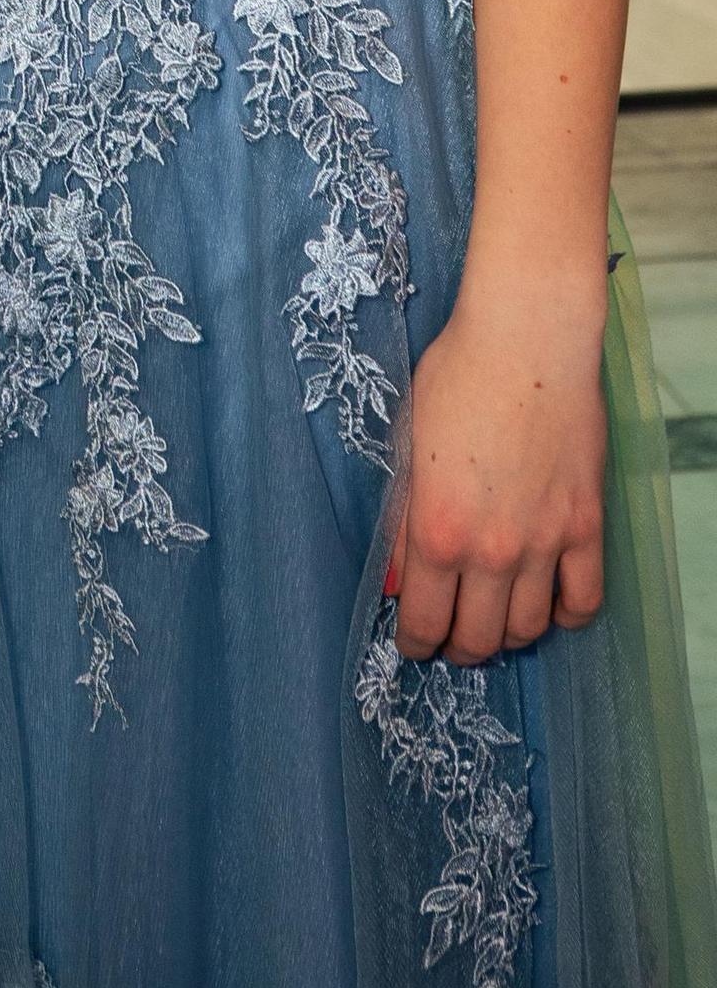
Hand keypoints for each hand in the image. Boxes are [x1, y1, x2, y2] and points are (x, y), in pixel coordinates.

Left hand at [385, 293, 604, 666]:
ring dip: (509, 636)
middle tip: (454, 638)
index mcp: (438, 530)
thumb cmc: (457, 377)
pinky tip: (551, 605)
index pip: (424, 622)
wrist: (527, 339)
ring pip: (530, 628)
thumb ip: (404, 519)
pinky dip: (567, 615)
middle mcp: (492, 549)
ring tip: (497, 622)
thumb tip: (402, 577)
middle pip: (479, 638)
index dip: (416, 643)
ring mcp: (545, 542)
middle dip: (460, 648)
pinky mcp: (586, 525)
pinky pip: (584, 599)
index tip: (415, 642)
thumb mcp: (409, 446)